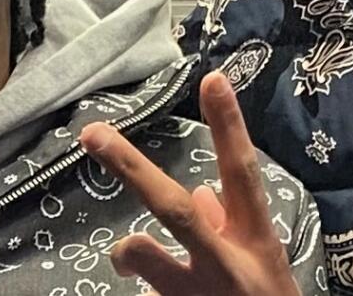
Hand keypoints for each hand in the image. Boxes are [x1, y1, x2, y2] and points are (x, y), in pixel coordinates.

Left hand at [77, 72, 299, 295]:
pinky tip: (156, 293)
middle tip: (91, 133)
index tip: (213, 78)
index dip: (229, 128)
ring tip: (124, 259)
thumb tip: (198, 193)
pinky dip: (145, 289)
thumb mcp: (261, 264)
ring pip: (143, 257)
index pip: (242, 175)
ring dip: (127, 252)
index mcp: (256, 243)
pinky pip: (145, 292)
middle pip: (173, 208)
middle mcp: (227, 266)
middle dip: (130, 168)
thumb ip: (229, 225)